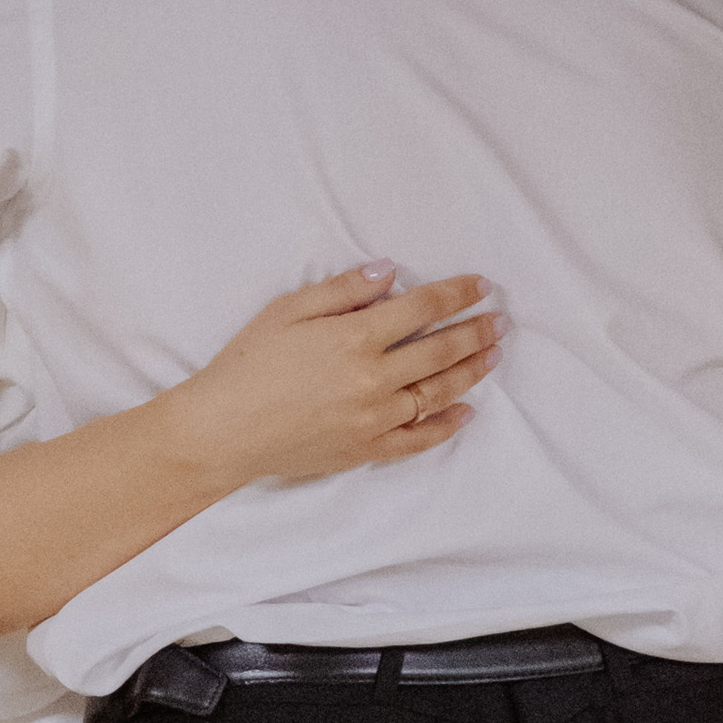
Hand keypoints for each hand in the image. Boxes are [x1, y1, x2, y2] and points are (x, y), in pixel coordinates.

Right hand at [164, 269, 501, 498]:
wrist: (223, 430)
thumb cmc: (248, 364)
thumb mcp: (289, 310)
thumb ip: (343, 290)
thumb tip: (390, 272)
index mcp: (355, 338)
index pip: (422, 308)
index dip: (456, 294)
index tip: (480, 286)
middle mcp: (373, 379)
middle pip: (439, 350)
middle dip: (474, 332)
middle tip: (499, 321)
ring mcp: (373, 419)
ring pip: (437, 393)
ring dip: (470, 372)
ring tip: (492, 356)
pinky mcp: (365, 449)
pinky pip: (417, 439)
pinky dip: (445, 426)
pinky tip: (465, 412)